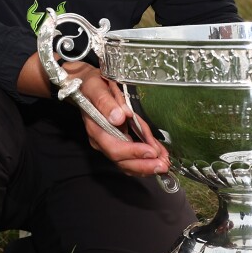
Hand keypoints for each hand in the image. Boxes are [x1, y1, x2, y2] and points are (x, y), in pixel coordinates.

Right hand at [63, 61, 172, 177]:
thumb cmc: (91, 86)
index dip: (133, 152)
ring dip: (146, 166)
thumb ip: (106, 103)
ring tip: (165, 164)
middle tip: (163, 166)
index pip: (114, 148)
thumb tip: (118, 117)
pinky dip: (145, 160)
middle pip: (121, 160)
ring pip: (127, 162)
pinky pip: (130, 157)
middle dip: (143, 165)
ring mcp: (109, 143)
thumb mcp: (96, 88)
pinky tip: (159, 157)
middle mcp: (101, 141)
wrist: (86, 86)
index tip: (151, 151)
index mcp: (96, 129)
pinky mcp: (117, 142)